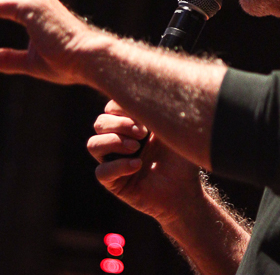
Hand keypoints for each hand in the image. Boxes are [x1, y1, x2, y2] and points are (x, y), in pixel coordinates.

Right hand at [88, 101, 203, 224]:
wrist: (186, 190)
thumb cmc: (182, 158)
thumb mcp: (173, 130)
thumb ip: (160, 110)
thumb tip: (148, 88)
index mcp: (130, 125)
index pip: (110, 108)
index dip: (122, 108)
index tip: (146, 116)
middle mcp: (119, 142)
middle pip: (99, 123)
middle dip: (120, 124)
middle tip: (143, 133)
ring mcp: (115, 162)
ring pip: (93, 144)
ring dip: (114, 142)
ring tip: (137, 149)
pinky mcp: (115, 183)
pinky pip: (101, 172)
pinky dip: (118, 166)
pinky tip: (138, 166)